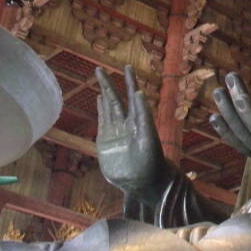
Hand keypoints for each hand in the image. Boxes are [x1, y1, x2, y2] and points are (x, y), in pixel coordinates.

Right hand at [96, 66, 163, 194]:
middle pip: (116, 99)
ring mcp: (115, 132)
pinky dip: (100, 109)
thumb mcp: (148, 137)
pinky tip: (99, 99)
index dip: (130, 82)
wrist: (143, 183)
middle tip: (99, 68)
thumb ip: (144, 116)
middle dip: (109, 84)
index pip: (133, 96)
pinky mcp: (105, 143)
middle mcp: (126, 123)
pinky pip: (102, 122)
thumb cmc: (151, 161)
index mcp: (139, 120)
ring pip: (108, 108)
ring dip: (104, 93)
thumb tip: (139, 93)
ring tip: (100, 79)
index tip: (127, 67)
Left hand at [210, 72, 250, 167]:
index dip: (247, 108)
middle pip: (249, 135)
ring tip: (217, 94)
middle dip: (233, 108)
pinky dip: (229, 132)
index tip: (235, 86)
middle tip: (224, 82)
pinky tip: (217, 117)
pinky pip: (245, 145)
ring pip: (243, 142)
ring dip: (227, 119)